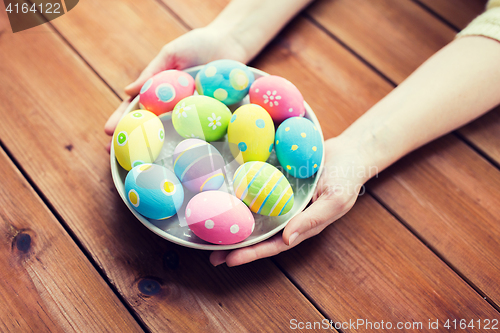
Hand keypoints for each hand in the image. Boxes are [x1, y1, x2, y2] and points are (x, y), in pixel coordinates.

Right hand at [104, 26, 247, 150]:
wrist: (229, 44)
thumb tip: (128, 90)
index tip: (108, 131)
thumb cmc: (196, 45)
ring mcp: (191, 112)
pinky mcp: (211, 115)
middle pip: (150, 125)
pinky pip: (200, 129)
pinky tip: (184, 156)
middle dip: (134, 140)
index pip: (136, 107)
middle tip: (118, 155)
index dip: (121, 119)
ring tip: (145, 162)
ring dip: (160, 148)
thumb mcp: (171, 55)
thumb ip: (152, 72)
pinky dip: (192, 142)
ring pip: (173, 133)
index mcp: (158, 91)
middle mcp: (172, 105)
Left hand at [210, 136, 373, 265]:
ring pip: (254, 215)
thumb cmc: (346, 180)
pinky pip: (257, 192)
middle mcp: (287, 216)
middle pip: (258, 235)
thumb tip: (287, 240)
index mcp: (301, 226)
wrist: (348, 153)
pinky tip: (223, 199)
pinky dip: (241, 198)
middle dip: (236, 246)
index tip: (229, 260)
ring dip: (234, 224)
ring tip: (209, 232)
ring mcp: (280, 200)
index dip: (252, 253)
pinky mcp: (275, 183)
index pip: (273, 245)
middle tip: (211, 254)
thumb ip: (312, 220)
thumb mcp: (334, 201)